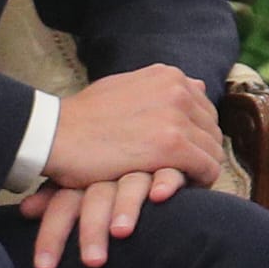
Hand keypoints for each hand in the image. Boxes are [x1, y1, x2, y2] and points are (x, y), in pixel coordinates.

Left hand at [19, 167, 186, 267]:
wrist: (140, 114)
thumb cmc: (101, 157)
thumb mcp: (76, 178)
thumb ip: (54, 196)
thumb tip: (25, 209)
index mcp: (82, 175)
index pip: (63, 204)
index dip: (52, 234)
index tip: (44, 266)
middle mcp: (110, 170)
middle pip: (96, 200)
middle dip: (91, 231)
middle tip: (91, 262)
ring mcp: (140, 165)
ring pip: (131, 187)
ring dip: (125, 208)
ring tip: (120, 232)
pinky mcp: (171, 161)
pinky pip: (169, 171)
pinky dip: (165, 182)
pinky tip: (160, 196)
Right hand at [43, 63, 226, 193]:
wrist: (55, 134)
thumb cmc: (82, 118)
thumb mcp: (123, 87)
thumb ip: (158, 89)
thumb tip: (193, 84)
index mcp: (169, 76)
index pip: (204, 109)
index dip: (195, 136)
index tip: (181, 156)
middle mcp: (178, 90)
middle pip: (212, 130)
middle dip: (200, 154)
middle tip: (182, 175)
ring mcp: (177, 117)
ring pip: (213, 151)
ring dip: (199, 171)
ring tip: (179, 186)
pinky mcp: (172, 146)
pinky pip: (207, 169)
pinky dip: (199, 183)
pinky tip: (179, 191)